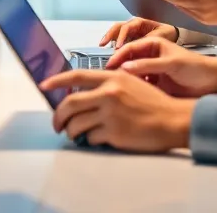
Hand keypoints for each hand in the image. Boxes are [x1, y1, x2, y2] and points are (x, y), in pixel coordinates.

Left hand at [39, 69, 194, 152]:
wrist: (173, 120)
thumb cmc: (153, 102)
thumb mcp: (131, 83)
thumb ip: (108, 85)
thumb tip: (81, 92)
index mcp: (113, 78)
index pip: (77, 76)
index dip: (57, 81)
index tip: (44, 85)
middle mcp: (109, 93)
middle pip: (70, 104)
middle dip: (58, 116)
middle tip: (57, 124)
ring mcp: (111, 114)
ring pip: (76, 124)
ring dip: (72, 131)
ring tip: (76, 134)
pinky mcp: (114, 133)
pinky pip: (91, 138)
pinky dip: (91, 140)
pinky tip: (100, 138)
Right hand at [99, 17, 177, 48]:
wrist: (176, 41)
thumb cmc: (170, 35)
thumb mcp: (162, 36)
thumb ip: (149, 41)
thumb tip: (136, 48)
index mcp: (140, 23)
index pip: (126, 28)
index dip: (121, 37)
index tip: (118, 48)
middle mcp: (134, 27)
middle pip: (117, 28)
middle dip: (109, 35)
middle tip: (102, 45)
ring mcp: (132, 34)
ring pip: (117, 35)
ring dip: (110, 41)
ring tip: (103, 49)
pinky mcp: (132, 43)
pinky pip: (121, 44)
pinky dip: (116, 49)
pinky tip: (113, 56)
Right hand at [106, 37, 216, 96]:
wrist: (212, 83)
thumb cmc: (196, 67)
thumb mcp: (171, 64)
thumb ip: (149, 65)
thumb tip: (125, 68)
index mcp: (154, 44)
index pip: (130, 48)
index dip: (118, 56)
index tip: (109, 66)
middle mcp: (150, 56)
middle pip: (128, 60)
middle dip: (118, 68)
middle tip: (108, 79)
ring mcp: (152, 71)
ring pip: (132, 74)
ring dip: (125, 80)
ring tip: (117, 89)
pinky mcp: (155, 85)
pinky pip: (139, 86)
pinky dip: (133, 90)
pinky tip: (129, 96)